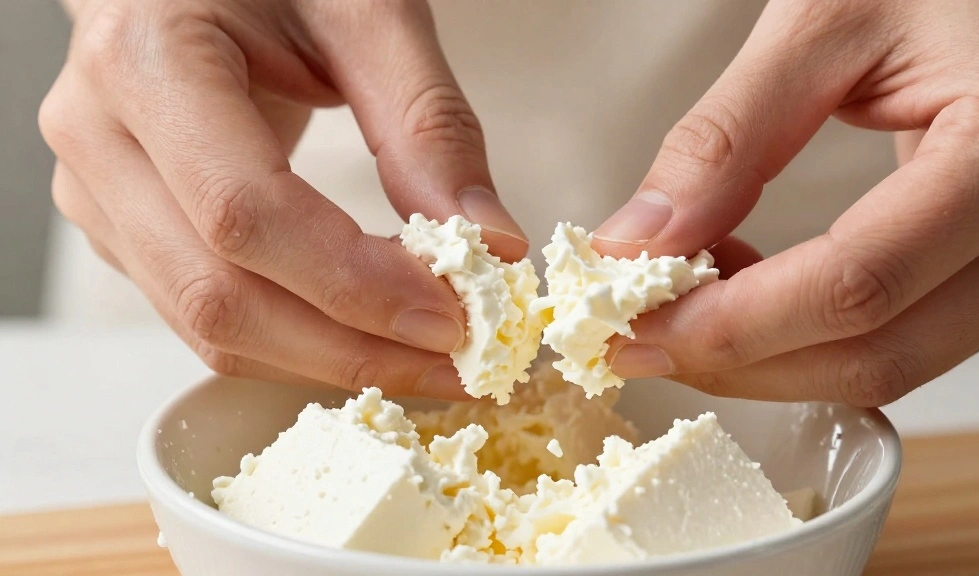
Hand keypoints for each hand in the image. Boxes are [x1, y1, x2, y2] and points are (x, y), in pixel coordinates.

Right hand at [40, 0, 526, 397]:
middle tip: (456, 366)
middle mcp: (98, 132)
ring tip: (425, 360)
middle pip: (220, 295)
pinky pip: (206, 318)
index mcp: (147, 57)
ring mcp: (97, 190)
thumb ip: (428, 125)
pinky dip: (295, 342)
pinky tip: (365, 336)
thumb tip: (490, 246)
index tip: (450, 319)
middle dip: (350, 348)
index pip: (244, 212)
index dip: (353, 284)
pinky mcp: (121, 226)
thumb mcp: (367, 14)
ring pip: (208, 327)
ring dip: (328, 360)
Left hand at [596, 0, 978, 405]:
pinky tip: (748, 289)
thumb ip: (730, 135)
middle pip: (875, 355)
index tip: (644, 324)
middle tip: (642, 336)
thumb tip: (642, 243)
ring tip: (686, 296)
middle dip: (738, 362)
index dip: (736, 324)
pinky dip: (806, 336)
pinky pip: (899, 337)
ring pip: (887, 365)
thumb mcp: (826, 22)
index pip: (858, 284)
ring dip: (767, 356)